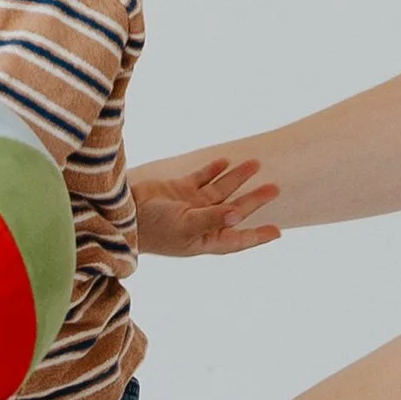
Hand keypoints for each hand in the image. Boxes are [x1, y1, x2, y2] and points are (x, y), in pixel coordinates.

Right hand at [131, 152, 281, 256]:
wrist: (122, 213)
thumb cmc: (154, 228)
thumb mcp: (186, 226)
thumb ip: (213, 218)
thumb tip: (238, 216)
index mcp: (205, 238)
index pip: (237, 239)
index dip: (257, 236)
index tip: (278, 232)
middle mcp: (201, 222)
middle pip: (234, 209)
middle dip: (254, 199)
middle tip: (275, 188)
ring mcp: (190, 205)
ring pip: (221, 190)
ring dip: (237, 178)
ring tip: (256, 163)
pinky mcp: (178, 189)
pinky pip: (202, 178)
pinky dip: (213, 169)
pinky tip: (226, 161)